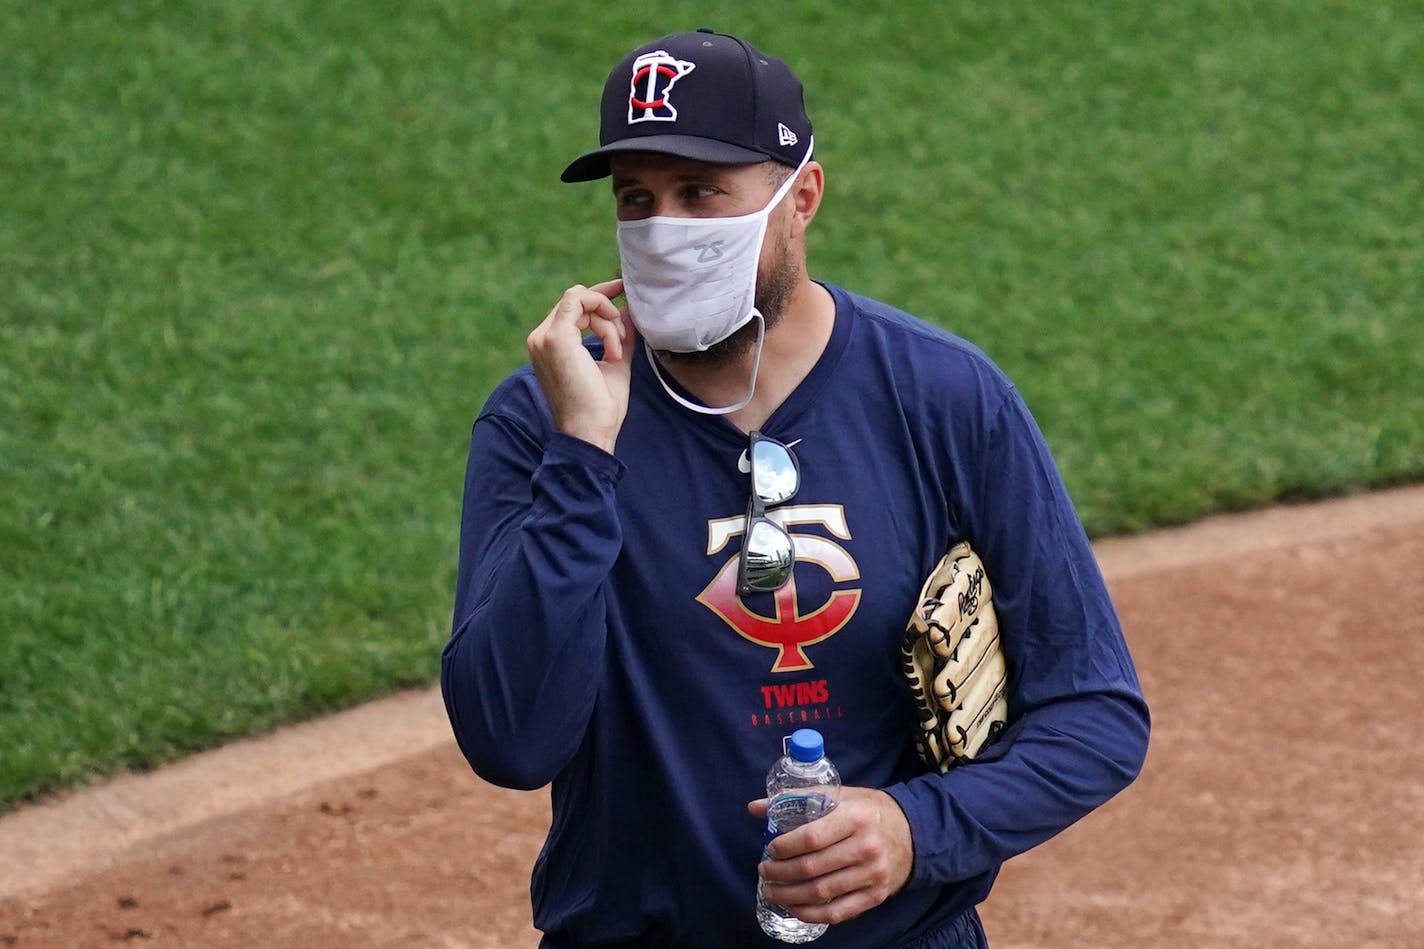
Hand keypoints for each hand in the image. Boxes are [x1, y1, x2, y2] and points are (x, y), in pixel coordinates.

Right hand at [526, 279, 632, 452]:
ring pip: (579, 298)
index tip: (622, 289)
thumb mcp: (615, 362)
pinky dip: (604, 320)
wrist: (590, 433)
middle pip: (576, 299)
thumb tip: (629, 311)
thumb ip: (620, 336)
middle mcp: (540, 338)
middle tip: (622, 340)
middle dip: (608, 311)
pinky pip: (580, 301)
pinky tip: (613, 348)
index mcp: (549, 345)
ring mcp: (544, 337)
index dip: (599, 295)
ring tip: (617, 351)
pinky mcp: (555, 337)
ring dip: (607, 319)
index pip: (572, 306)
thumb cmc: (601, 408)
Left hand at [749, 786, 913, 924]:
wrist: (914, 832)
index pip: (811, 837)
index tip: (770, 849)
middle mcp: (865, 847)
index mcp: (855, 817)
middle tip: (765, 871)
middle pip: (812, 867)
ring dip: (789, 895)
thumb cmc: (868, 811)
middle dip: (780, 873)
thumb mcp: (840, 795)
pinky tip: (795, 908)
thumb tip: (755, 807)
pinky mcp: (875, 896)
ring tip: (772, 891)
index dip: (785, 847)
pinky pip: (839, 912)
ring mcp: (872, 874)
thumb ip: (798, 799)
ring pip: (822, 893)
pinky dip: (812, 914)